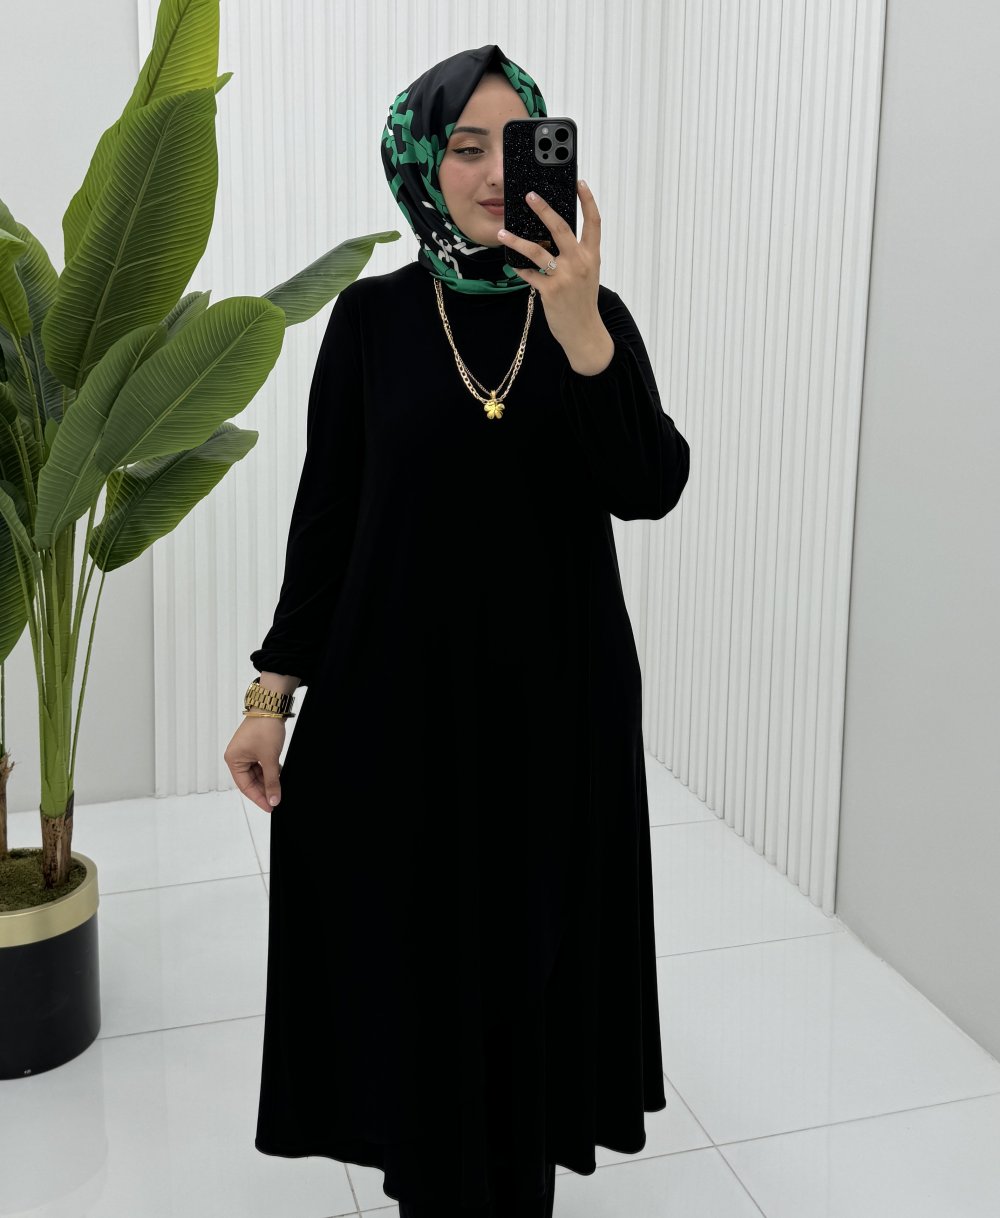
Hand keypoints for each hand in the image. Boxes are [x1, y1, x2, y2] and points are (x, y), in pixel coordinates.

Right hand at [224, 716, 285, 812]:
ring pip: (257, 773)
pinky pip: (261, 765)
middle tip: (276, 800)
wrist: (271, 707)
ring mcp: (246, 752)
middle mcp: (237, 757)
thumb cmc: (264, 728)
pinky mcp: (255, 748)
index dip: (258, 798)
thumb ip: (272, 781)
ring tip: (279, 789)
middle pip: (250, 781)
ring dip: (268, 781)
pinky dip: (270, 771)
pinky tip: (278, 777)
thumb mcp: (269, 758)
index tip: (270, 807)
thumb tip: (273, 799)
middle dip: (264, 790)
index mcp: (233, 760)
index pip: (245, 786)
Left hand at [497, 180, 611, 369]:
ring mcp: (564, 277)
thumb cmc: (582, 301)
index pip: (593, 222)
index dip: (588, 200)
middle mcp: (579, 263)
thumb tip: (552, 236)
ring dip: (517, 240)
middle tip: (529, 195)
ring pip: (537, 250)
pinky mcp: (550, 291)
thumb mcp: (587, 274)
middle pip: (561, 228)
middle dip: (544, 209)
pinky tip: (510, 261)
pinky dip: (518, 267)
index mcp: (591, 256)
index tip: (579, 182)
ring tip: (502, 232)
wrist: (584, 332)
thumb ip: (575, 254)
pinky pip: (529, 274)